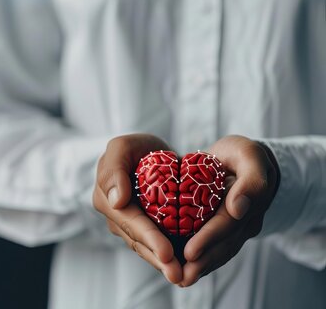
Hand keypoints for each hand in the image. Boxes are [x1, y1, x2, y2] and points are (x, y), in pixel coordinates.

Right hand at [92, 134, 182, 283]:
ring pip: (145, 248)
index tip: (168, 253)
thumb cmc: (134, 148)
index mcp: (105, 198)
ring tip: (182, 278)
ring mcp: (127, 226)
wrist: (147, 153)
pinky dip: (167, 257)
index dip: (149, 238)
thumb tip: (117, 201)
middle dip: (158, 259)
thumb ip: (114, 169)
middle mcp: (114, 216)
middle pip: (138, 241)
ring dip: (162, 264)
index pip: (130, 222)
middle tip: (178, 275)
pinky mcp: (142, 230)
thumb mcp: (122, 147)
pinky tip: (184, 270)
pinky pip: (153, 245)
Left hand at [179, 135, 278, 286]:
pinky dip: (202, 260)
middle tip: (180, 276)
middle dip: (203, 262)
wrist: (242, 161)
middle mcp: (245, 220)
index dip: (209, 239)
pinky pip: (215, 248)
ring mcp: (237, 228)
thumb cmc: (242, 154)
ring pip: (220, 251)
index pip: (227, 224)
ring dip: (202, 266)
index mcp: (249, 202)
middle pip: (224, 245)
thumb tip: (239, 208)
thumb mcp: (249, 155)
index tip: (190, 253)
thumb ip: (251, 179)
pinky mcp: (225, 230)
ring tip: (180, 278)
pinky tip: (184, 268)